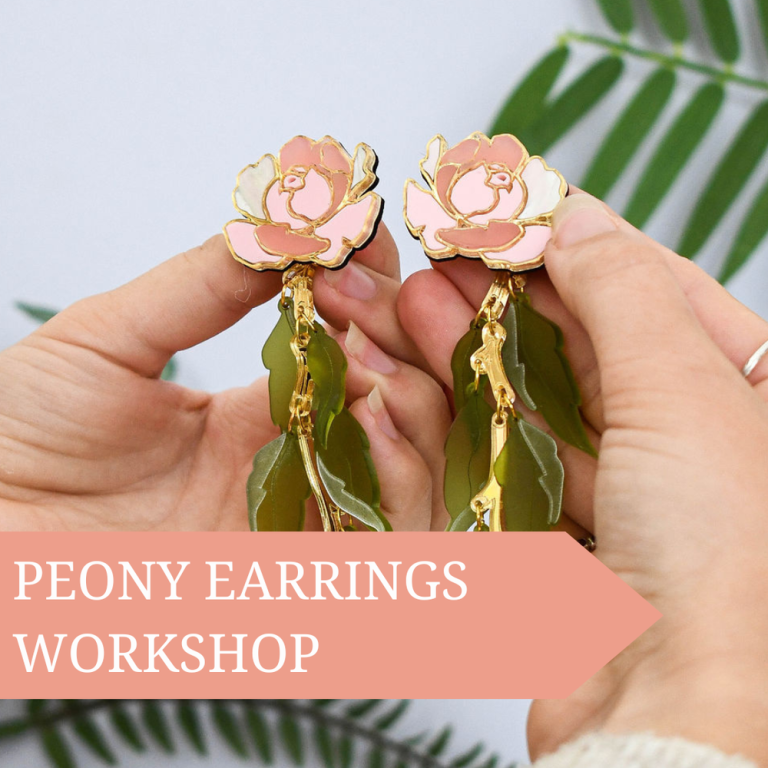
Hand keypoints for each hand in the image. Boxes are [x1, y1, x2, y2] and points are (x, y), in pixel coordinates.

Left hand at [0, 225, 448, 531]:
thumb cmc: (24, 434)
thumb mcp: (109, 336)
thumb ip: (200, 285)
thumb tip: (285, 225)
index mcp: (265, 404)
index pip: (360, 344)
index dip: (377, 291)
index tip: (366, 240)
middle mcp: (300, 458)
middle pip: (411, 400)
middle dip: (411, 341)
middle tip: (376, 296)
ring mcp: (305, 513)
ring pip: (420, 465)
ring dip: (419, 404)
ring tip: (372, 360)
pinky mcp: (298, 572)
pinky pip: (389, 532)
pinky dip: (404, 475)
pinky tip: (373, 422)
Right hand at [398, 193, 767, 762]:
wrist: (669, 719)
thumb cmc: (721, 558)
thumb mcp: (685, 395)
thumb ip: (622, 295)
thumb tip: (569, 218)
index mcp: (745, 397)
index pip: (653, 290)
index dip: (575, 242)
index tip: (504, 204)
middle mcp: (687, 446)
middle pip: (580, 345)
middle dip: (502, 297)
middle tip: (438, 254)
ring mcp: (619, 495)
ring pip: (530, 402)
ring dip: (464, 354)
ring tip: (405, 304)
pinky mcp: (558, 539)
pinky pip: (502, 462)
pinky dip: (453, 424)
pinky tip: (406, 385)